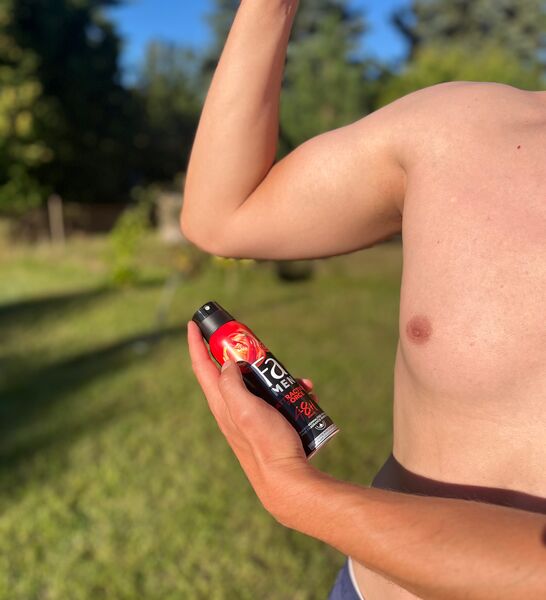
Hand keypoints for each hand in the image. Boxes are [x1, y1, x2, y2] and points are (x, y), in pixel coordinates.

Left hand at [187, 320, 319, 521]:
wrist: (286, 479)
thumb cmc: (266, 444)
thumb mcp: (244, 410)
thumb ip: (230, 384)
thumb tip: (226, 361)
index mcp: (221, 402)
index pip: (200, 366)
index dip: (195, 343)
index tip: (194, 323)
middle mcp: (231, 407)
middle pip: (229, 370)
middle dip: (244, 353)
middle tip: (257, 343)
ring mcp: (249, 414)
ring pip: (257, 382)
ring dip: (275, 375)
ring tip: (299, 379)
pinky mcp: (267, 421)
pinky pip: (274, 397)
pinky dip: (289, 391)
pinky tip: (307, 393)